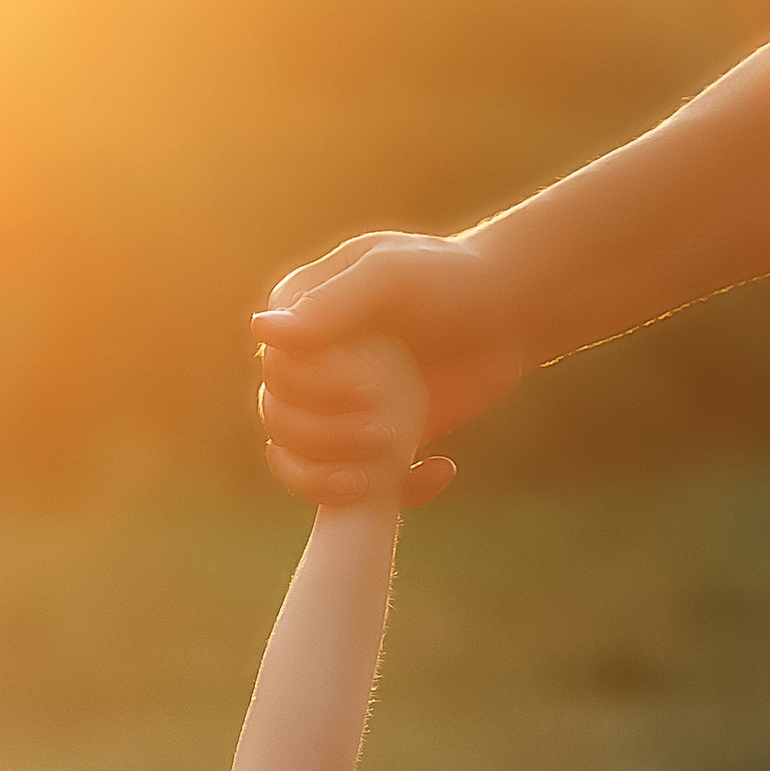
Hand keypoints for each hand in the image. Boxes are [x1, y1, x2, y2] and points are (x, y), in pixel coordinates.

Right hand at [255, 232, 530, 507]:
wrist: (508, 310)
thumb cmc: (450, 277)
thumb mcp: (392, 275)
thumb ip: (332, 302)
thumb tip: (261, 333)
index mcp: (299, 319)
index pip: (275, 374)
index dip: (310, 392)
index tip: (367, 388)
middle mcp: (309, 366)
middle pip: (280, 423)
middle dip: (324, 439)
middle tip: (382, 434)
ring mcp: (336, 409)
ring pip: (302, 464)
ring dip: (337, 475)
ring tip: (393, 463)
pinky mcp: (372, 445)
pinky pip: (357, 488)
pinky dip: (399, 494)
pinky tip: (440, 468)